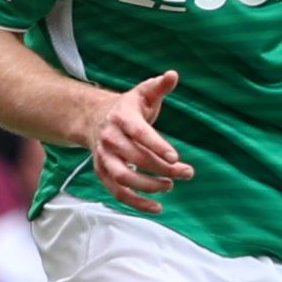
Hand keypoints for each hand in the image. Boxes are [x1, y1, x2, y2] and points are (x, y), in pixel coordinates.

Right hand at [86, 71, 190, 208]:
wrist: (95, 119)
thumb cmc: (128, 108)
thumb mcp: (143, 94)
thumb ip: (159, 86)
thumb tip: (173, 75)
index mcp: (122, 117)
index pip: (139, 133)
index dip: (157, 145)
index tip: (175, 157)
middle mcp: (110, 138)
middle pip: (136, 158)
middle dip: (162, 168)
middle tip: (186, 172)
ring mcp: (104, 157)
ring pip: (124, 178)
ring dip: (148, 186)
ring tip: (170, 185)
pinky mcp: (102, 173)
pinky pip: (117, 192)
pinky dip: (136, 203)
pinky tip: (157, 207)